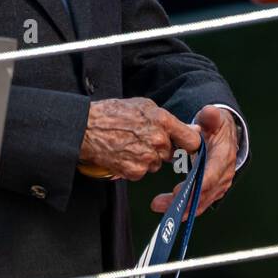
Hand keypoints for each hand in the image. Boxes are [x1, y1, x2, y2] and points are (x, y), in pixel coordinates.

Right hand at [80, 97, 201, 181]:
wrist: (85, 129)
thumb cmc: (112, 113)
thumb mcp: (143, 105)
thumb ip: (169, 119)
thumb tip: (192, 129)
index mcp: (163, 121)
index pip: (192, 140)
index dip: (189, 143)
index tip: (186, 144)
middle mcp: (158, 141)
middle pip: (172, 153)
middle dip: (162, 149)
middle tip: (143, 139)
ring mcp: (147, 159)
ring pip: (157, 164)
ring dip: (148, 158)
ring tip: (129, 144)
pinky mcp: (135, 172)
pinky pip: (143, 172)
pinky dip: (135, 167)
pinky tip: (123, 154)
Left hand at [150, 105, 237, 217]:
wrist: (225, 135)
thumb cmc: (216, 127)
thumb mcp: (214, 118)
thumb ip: (210, 116)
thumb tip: (210, 112)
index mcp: (224, 157)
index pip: (210, 176)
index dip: (194, 186)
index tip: (177, 191)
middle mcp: (223, 175)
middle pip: (203, 194)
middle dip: (182, 202)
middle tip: (159, 204)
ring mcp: (218, 185)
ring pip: (200, 202)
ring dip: (180, 208)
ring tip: (158, 206)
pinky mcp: (212, 191)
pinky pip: (198, 203)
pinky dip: (184, 208)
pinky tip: (167, 210)